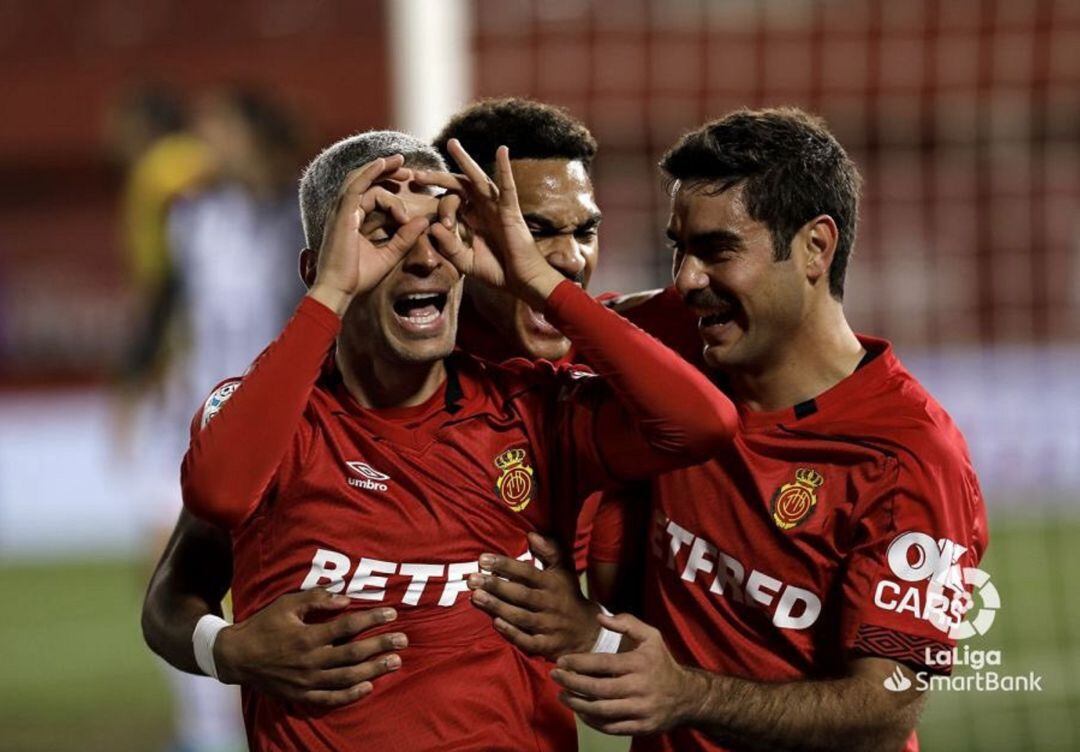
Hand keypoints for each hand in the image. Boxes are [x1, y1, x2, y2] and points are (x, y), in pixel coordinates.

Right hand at [213, 589, 407, 706]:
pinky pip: (330, 699)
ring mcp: (307, 681)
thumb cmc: (264, 626)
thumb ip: (316, 599)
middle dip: (381, 645)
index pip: (348, 627)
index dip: (372, 620)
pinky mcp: (301, 695)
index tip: (392, 614)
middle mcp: (311, 661)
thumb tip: (346, 599)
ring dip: (374, 670)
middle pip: (354, 654)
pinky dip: (350, 695)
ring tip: (395, 662)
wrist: (236, 657)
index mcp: (308, 636)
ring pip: (347, 677)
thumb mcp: (286, 604)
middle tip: (404, 640)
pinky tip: (367, 687)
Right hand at [308, 155, 430, 314]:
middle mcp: (345, 211)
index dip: (390, 188)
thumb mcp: (389, 254)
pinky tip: (383, 164)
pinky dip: (369, 173)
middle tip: (409, 171)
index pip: (371, 194)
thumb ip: (405, 238)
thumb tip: (424, 221)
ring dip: (381, 168)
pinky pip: (355, 186)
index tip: (410, 188)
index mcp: (353, 219)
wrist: (339, 289)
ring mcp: (342, 211)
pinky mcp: (342, 214)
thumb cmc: (359, 276)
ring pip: (361, 180)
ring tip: (401, 162)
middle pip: (365, 181)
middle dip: (387, 172)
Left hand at [415, 141, 563, 308]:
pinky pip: (507, 188)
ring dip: (466, 161)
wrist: (522, 282)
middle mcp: (482, 209)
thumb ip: (449, 246)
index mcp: (470, 219)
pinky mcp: (510, 211)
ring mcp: (496, 208)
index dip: (441, 210)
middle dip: (438, 177)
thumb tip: (433, 226)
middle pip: (459, 185)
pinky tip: (502, 151)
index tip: (442, 225)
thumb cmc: (497, 271)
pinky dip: (505, 169)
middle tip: (417, 174)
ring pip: (479, 179)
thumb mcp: (465, 261)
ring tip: (452, 144)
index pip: (450, 205)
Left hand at [467, 532, 599, 658]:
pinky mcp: (547, 645)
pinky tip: (496, 623)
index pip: (526, 572)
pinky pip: (528, 640)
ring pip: (520, 616)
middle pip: (520, 594)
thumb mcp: (564, 571)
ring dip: (498, 607)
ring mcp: (548, 625)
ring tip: (476, 597)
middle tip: (472, 579)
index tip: (482, 559)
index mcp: (552, 583)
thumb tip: (532, 535)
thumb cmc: (568, 596)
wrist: (588, 632)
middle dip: (495, 586)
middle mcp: (549, 603)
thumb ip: (550, 551)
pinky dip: (513, 633)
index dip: (505, 565)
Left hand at [551, 612, 705, 735]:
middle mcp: (639, 687)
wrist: (687, 697)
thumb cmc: (662, 663)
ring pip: (601, 711)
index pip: (602, 664)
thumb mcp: (651, 636)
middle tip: (555, 677)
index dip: (578, 663)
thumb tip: (600, 618)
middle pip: (598, 689)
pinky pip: (610, 727)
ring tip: (562, 695)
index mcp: (639, 663)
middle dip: (571, 683)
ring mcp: (640, 710)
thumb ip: (627, 624)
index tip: (561, 661)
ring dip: (577, 704)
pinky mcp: (640, 727)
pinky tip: (580, 711)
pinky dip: (591, 721)